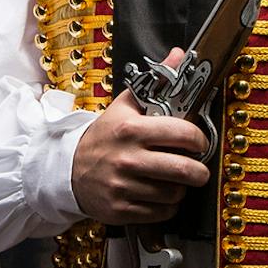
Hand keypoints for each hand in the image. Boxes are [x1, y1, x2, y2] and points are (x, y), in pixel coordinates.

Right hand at [70, 49, 209, 223]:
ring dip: (181, 188)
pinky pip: (162, 212)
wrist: (68, 170)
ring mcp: (123, 186)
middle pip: (185, 170)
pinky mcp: (121, 209)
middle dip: (199, 171)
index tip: (198, 142)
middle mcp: (127, 159)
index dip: (199, 139)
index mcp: (131, 129)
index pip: (184, 134)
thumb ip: (155, 82)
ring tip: (173, 180)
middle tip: (197, 168)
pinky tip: (159, 195)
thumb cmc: (104, 137)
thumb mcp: (124, 107)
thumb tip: (178, 54)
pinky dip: (167, 206)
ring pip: (175, 193)